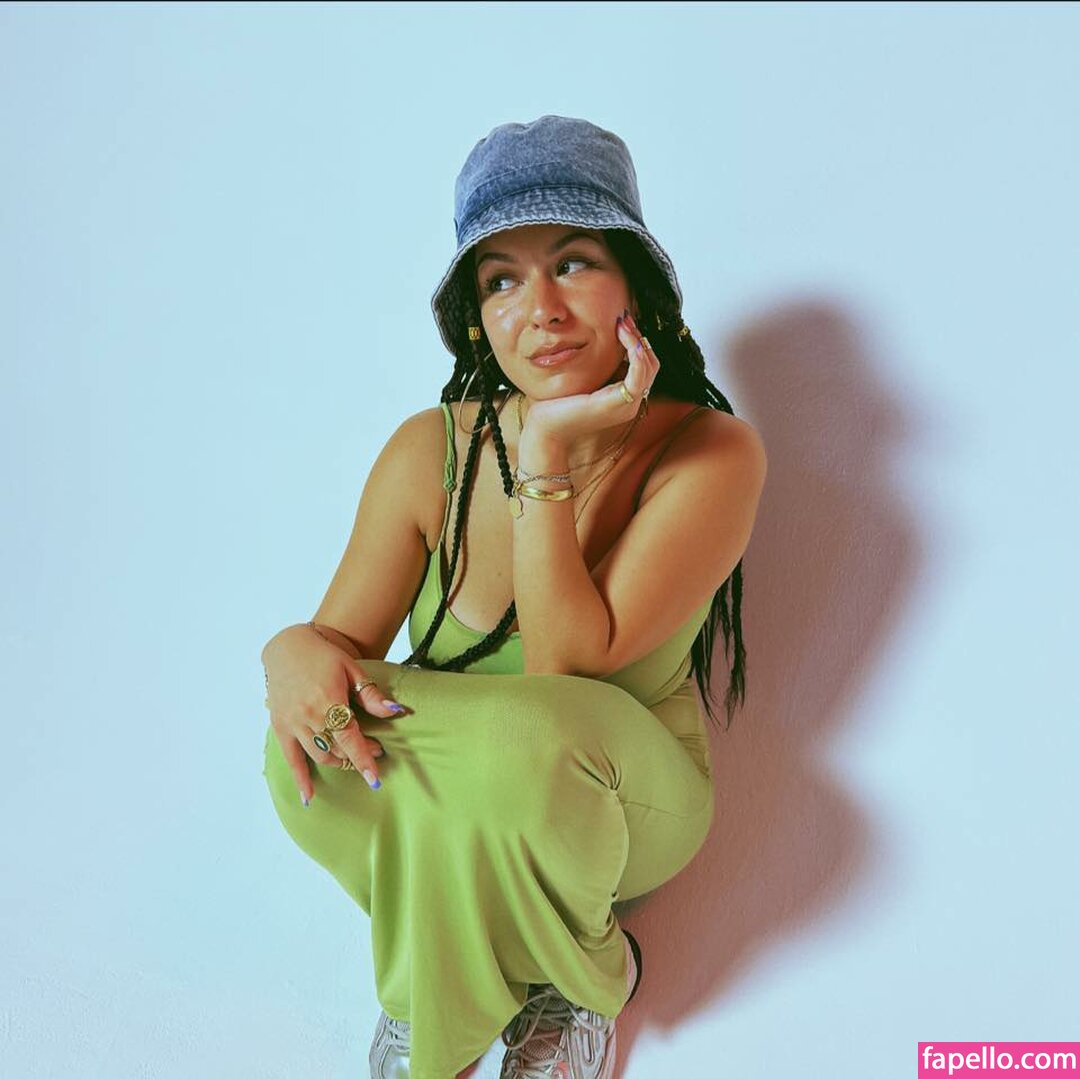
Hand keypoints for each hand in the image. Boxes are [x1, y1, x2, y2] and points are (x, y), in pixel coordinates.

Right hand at [263, 626, 406, 802]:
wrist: (288, 647)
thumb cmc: (324, 656)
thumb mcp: (352, 670)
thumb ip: (371, 695)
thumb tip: (397, 712)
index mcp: (328, 699)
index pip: (349, 738)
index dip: (363, 759)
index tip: (375, 779)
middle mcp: (308, 715)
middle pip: (337, 749)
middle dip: (358, 756)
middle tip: (375, 750)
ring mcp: (292, 723)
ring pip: (320, 755)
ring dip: (340, 762)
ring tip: (354, 757)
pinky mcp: (280, 727)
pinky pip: (291, 759)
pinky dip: (301, 779)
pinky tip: (310, 797)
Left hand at [520, 310, 658, 449]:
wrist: (546, 429)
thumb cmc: (557, 406)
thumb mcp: (582, 380)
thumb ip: (598, 367)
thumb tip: (605, 341)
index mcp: (623, 399)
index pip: (643, 366)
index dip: (636, 342)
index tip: (622, 323)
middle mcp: (630, 404)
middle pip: (651, 364)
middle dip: (639, 337)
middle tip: (624, 318)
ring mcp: (628, 406)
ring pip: (649, 366)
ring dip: (637, 340)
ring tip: (622, 324)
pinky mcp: (620, 404)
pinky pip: (639, 374)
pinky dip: (636, 353)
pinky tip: (624, 337)